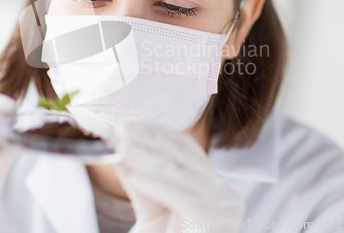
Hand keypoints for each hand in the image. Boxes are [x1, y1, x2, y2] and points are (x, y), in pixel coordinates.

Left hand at [114, 121, 243, 232]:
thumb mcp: (153, 210)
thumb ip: (140, 181)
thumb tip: (120, 151)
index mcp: (212, 184)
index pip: (185, 147)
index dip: (158, 132)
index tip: (131, 123)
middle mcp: (224, 191)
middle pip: (180, 157)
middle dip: (148, 141)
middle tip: (121, 128)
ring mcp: (224, 204)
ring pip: (178, 174)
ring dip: (146, 157)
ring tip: (122, 145)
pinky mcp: (216, 219)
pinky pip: (181, 197)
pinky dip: (157, 185)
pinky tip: (136, 176)